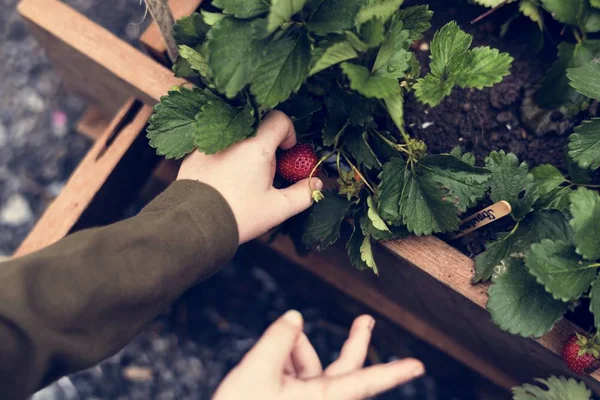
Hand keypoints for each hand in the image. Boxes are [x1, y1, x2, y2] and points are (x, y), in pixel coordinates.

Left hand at [177, 111, 322, 243]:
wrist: (194, 225)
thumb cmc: (239, 215)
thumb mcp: (277, 209)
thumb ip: (303, 194)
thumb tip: (318, 183)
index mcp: (256, 145)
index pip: (279, 118)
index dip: (288, 132)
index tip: (286, 151)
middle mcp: (232, 137)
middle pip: (256, 124)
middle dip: (267, 141)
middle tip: (267, 167)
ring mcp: (209, 143)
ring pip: (234, 134)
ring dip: (245, 147)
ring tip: (244, 175)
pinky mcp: (193, 153)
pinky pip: (215, 145)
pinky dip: (225, 154)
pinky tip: (224, 179)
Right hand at [213, 311, 424, 399]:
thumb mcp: (255, 371)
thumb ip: (277, 340)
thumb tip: (295, 316)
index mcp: (322, 399)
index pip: (365, 381)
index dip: (393, 373)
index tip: (419, 366)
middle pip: (345, 369)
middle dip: (353, 343)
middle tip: (366, 320)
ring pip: (314, 371)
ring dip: (298, 350)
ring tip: (282, 337)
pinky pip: (296, 380)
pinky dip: (285, 363)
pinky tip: (272, 352)